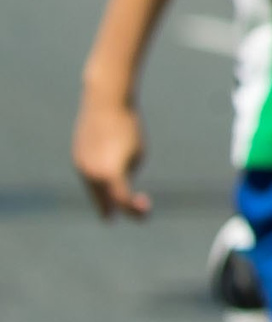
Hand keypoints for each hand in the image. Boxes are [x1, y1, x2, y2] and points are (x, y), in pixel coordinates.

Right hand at [72, 95, 149, 219]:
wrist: (106, 102)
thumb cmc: (129, 127)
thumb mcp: (138, 153)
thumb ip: (126, 175)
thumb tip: (116, 183)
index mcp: (110, 174)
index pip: (122, 201)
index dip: (135, 210)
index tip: (145, 209)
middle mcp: (91, 174)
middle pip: (102, 200)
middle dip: (110, 208)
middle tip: (111, 219)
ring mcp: (80, 166)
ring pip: (92, 188)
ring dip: (102, 194)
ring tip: (107, 203)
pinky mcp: (76, 156)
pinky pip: (87, 175)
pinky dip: (95, 180)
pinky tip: (99, 181)